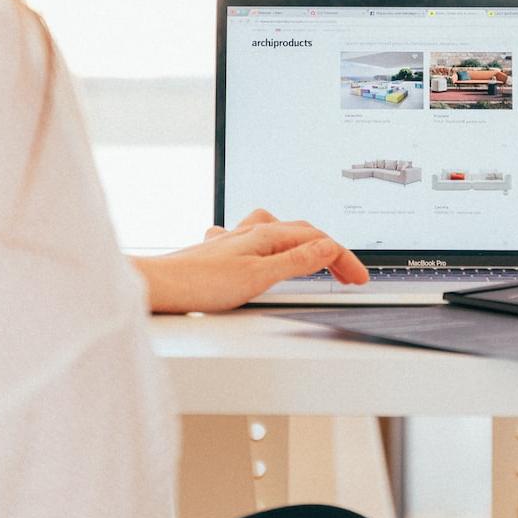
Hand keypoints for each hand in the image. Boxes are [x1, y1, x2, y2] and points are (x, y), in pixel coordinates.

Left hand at [134, 209, 367, 313]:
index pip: (318, 241)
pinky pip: (255, 239)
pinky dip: (272, 245)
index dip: (343, 259)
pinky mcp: (221, 252)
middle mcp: (251, 231)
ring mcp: (236, 240)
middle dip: (330, 251)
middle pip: (302, 233)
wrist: (158, 286)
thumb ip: (296, 262)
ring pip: (279, 231)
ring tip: (315, 256)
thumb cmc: (200, 283)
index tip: (359, 278)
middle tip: (348, 275)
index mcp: (266, 234)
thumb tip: (329, 247)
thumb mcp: (259, 277)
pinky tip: (263, 253)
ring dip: (303, 242)